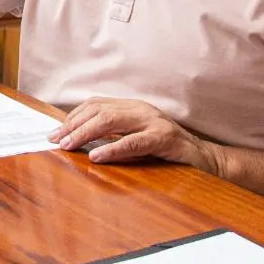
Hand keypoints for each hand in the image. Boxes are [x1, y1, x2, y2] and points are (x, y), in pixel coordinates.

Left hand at [49, 97, 222, 172]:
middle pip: (100, 111)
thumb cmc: (168, 150)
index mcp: (133, 107)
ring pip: (112, 121)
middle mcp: (141, 109)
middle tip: (56, 141)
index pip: (96, 105)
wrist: (207, 158)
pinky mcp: (165, 139)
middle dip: (74, 125)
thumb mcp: (137, 138)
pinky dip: (113, 148)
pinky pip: (134, 142)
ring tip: (69, 146)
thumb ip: (113, 135)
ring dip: (86, 134)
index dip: (73, 117)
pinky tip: (97, 156)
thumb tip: (79, 141)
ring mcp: (154, 122)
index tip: (56, 132)